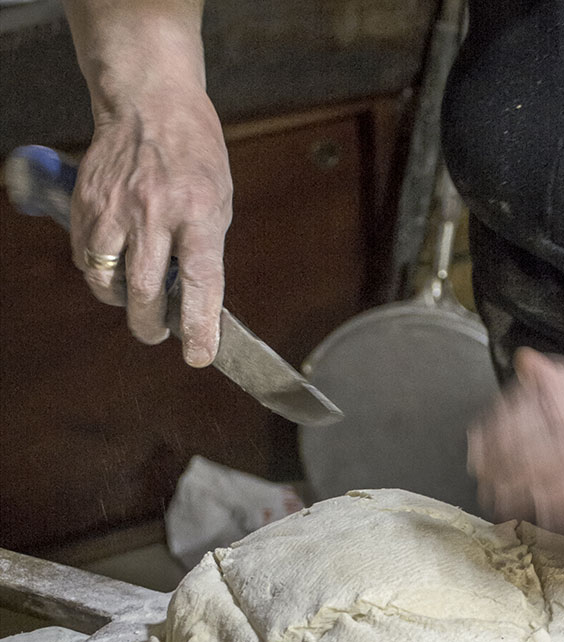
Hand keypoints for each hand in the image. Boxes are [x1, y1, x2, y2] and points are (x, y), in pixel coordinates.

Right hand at [71, 86, 231, 365]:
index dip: (199, 325)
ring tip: (136, 297)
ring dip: (120, 301)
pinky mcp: (85, 203)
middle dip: (150, 326)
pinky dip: (99, 272)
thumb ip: (205, 251)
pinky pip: (85, 258)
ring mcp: (114, 206)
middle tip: (158, 333)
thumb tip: (195, 304)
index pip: (201, 281)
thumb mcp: (218, 201)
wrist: (148, 103)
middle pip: (144, 291)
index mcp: (198, 211)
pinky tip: (116, 262)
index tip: (200, 355)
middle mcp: (153, 211)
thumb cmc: (193, 156)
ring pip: (106, 280)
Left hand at [468, 349, 563, 583]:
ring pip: (550, 465)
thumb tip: (528, 361)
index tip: (483, 430)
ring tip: (491, 492)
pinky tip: (522, 512)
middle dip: (502, 446)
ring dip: (513, 480)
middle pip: (544, 425)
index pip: (554, 387)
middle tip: (477, 464)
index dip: (510, 408)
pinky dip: (541, 507)